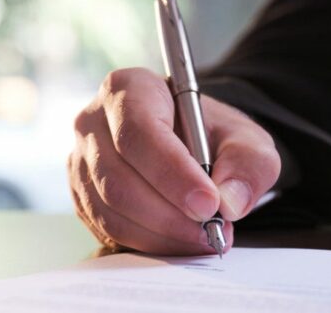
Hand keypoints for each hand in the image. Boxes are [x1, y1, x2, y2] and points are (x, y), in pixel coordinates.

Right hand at [68, 67, 280, 254]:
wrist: (198, 146)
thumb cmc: (216, 135)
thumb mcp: (247, 139)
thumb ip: (248, 164)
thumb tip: (230, 202)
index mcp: (131, 88)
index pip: (139, 133)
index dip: (173, 173)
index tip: (209, 204)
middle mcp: (94, 122)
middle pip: (118, 178)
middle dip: (169, 213)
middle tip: (212, 230)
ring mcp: (82, 161)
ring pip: (110, 209)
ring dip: (161, 233)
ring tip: (203, 237)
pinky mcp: (82, 197)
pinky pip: (107, 229)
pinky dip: (148, 242)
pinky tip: (181, 240)